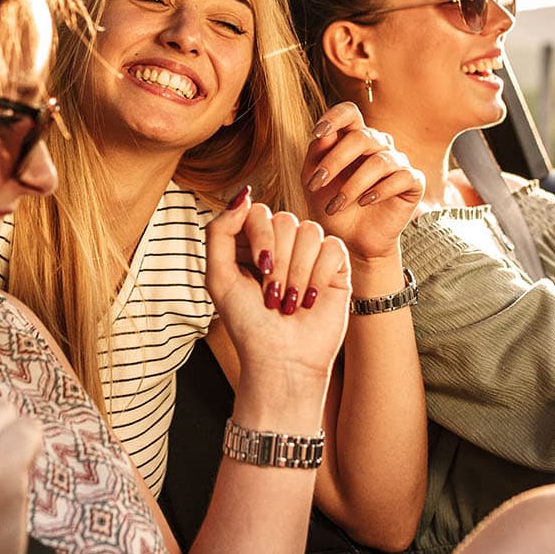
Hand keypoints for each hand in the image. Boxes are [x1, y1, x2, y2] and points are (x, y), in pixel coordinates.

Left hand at [205, 188, 352, 426]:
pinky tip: (312, 299)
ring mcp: (309, 254)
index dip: (261, 238)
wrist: (282, 359)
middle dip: (279, 262)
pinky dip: (320, 275)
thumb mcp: (218, 277)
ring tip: (291, 302)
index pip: (258, 211)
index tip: (259, 270)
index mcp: (251, 243)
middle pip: (285, 220)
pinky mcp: (335, 267)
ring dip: (298, 273)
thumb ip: (220, 231)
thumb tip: (244, 194)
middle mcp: (281, 244)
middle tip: (274, 296)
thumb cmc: (247, 323)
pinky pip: (333, 247)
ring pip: (310, 232)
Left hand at [304, 102, 423, 261]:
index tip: (318, 133)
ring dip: (353, 184)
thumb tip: (323, 134)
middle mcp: (379, 145)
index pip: (350, 113)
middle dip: (335, 160)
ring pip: (380, 161)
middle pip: (362, 137)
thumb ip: (316, 156)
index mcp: (354, 138)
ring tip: (336, 205)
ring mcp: (398, 162)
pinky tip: (364, 202)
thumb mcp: (315, 181)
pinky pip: (402, 177)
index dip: (335, 117)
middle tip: (316, 184)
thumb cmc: (332, 208)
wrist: (351, 241)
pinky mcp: (414, 182)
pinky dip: (380, 190)